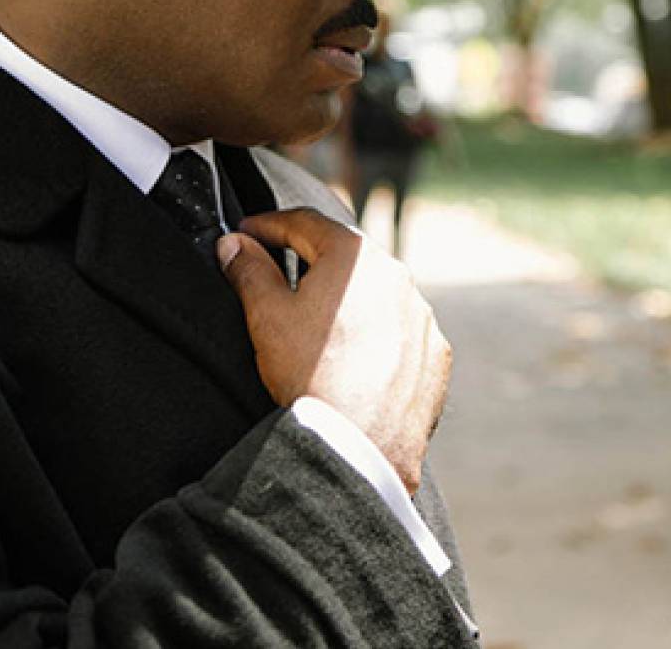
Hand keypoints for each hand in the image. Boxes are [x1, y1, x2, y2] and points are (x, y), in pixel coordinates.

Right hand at [217, 208, 450, 493]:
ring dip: (348, 299)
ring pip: (378, 294)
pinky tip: (354, 356)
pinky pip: (402, 332)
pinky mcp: (435, 354)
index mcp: (354, 256)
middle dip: (310, 257)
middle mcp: (397, 276)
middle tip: (278, 266)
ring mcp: (421, 316)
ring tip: (317, 320)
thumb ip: (248, 270)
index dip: (269, 225)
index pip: (304, 223)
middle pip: (345, 256)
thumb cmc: (310, 378)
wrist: (359, 447)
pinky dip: (378, 335)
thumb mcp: (266, 316)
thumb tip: (235, 244)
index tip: (247, 232)